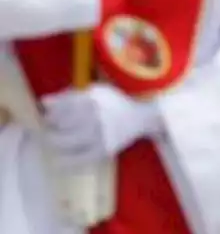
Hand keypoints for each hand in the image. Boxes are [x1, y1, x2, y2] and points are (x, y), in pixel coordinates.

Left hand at [42, 84, 162, 167]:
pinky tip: (58, 161)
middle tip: (49, 130)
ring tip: (53, 142)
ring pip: (64, 142)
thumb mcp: (96, 92)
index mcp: (93, 98)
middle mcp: (96, 115)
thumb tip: (43, 102)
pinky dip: (64, 162)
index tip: (49, 118)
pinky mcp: (103, 150)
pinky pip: (76, 160)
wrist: (140, 119)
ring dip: (53, 143)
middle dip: (49, 128)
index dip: (50, 114)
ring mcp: (99, 134)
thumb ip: (69, 95)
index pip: (60, 107)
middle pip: (59, 124)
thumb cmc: (113, 104)